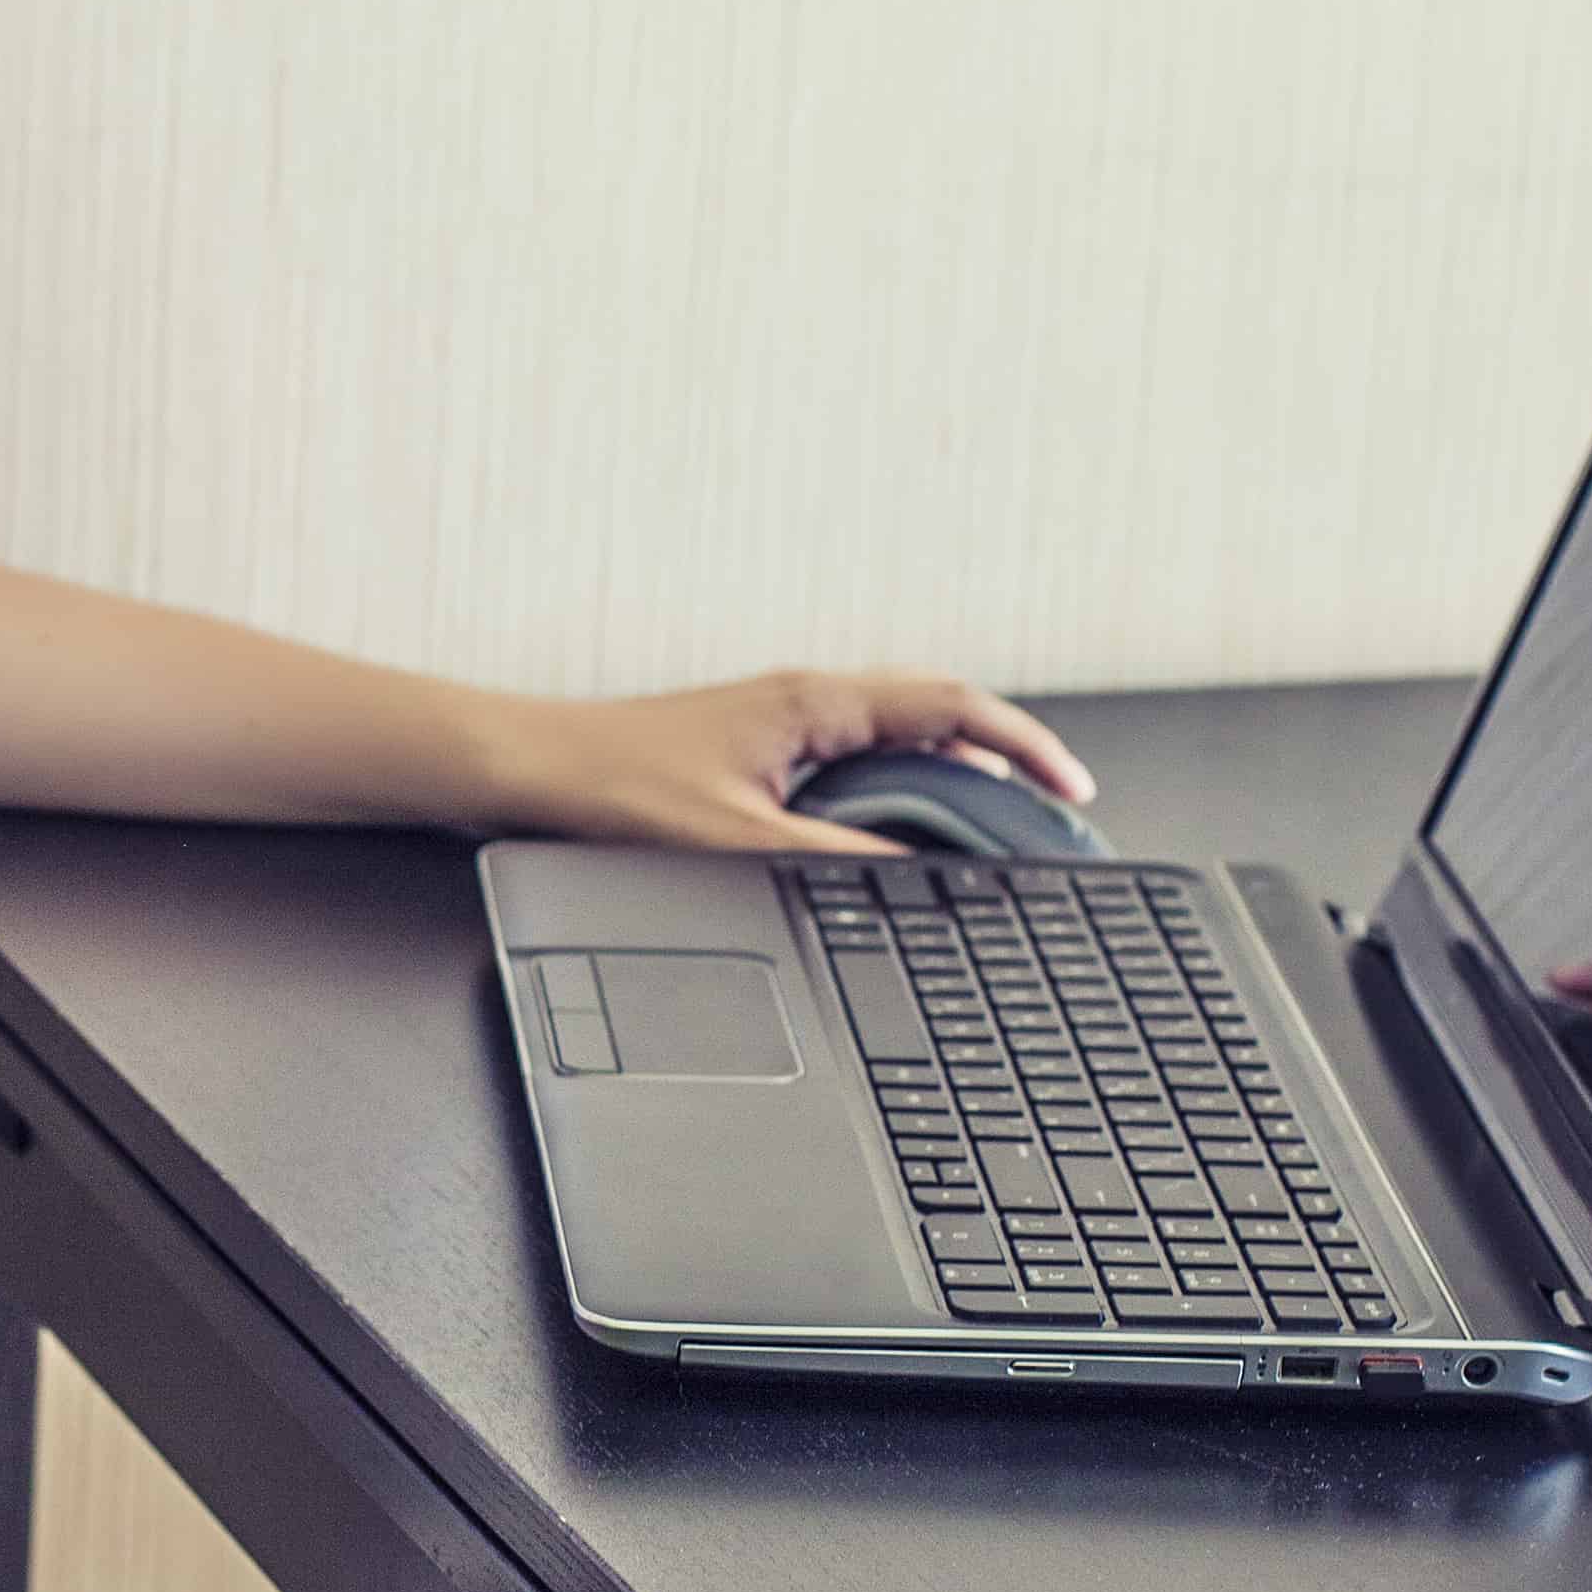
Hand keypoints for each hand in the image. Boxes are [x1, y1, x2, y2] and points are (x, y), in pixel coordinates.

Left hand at [484, 670, 1090, 852]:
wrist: (521, 770)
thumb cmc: (607, 786)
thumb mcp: (736, 842)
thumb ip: (831, 864)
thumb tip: (914, 888)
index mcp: (813, 704)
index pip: (951, 706)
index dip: (1023, 745)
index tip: (1070, 787)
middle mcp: (802, 703)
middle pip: (935, 716)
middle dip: (1001, 761)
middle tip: (1048, 815)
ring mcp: (778, 726)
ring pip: (894, 739)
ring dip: (949, 777)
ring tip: (992, 832)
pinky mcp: (752, 754)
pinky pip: (852, 763)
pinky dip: (895, 794)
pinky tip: (893, 842)